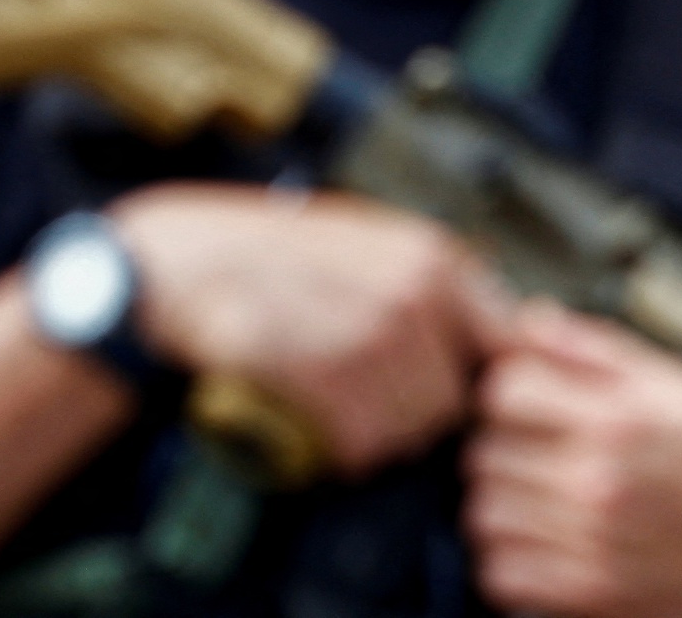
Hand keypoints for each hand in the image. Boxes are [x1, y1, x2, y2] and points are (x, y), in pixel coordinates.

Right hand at [109, 182, 508, 474]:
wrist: (176, 267)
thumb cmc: (268, 250)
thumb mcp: (364, 235)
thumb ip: (432, 277)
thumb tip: (498, 327)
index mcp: (431, 257)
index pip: (504, 341)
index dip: (479, 372)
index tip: (453, 382)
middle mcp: (411, 296)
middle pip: (454, 397)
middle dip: (418, 408)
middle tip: (368, 394)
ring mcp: (368, 339)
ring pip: (411, 428)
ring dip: (378, 430)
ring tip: (336, 401)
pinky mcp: (324, 383)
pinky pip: (363, 445)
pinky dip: (342, 446)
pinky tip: (314, 416)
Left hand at [463, 302, 681, 617]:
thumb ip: (598, 352)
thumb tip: (530, 320)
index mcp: (623, 417)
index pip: (504, 389)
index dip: (510, 392)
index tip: (530, 404)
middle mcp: (602, 478)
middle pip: (484, 452)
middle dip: (504, 449)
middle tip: (538, 456)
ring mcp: (593, 543)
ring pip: (485, 514)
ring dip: (503, 506)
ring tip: (542, 501)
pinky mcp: (592, 597)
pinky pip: (504, 575)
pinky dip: (513, 562)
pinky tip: (549, 546)